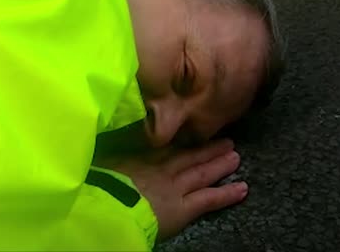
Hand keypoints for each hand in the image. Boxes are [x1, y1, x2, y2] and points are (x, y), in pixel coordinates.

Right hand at [95, 138, 247, 240]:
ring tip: (236, 155)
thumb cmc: (96, 184)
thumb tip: (100, 140)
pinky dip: (227, 194)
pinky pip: (209, 199)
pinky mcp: (184, 208)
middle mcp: (160, 168)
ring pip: (202, 172)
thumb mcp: (97, 162)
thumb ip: (108, 155)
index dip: (179, 140)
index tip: (191, 132)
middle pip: (188, 155)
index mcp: (138, 157)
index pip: (163, 147)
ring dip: (219, 164)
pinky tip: (243, 188)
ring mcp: (175, 186)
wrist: (105, 205)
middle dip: (207, 149)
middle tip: (226, 141)